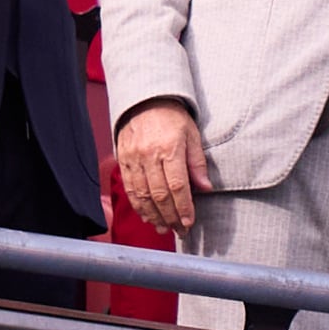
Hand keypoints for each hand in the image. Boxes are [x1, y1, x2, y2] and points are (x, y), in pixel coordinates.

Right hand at [113, 101, 214, 235]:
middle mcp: (149, 155)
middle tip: (179, 231)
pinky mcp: (123, 159)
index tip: (189, 222)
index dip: (183, 208)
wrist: (144, 98)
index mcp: (170, 148)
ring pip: (142, 195)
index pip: (177, 186)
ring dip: (153, 215)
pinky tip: (146, 215)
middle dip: (170, 217)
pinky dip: (138, 205)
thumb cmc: (171, 116)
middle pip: (160, 195)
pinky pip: (129, 187)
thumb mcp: (192, 134)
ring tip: (163, 228)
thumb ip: (197, 163)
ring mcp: (133, 158)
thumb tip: (205, 188)